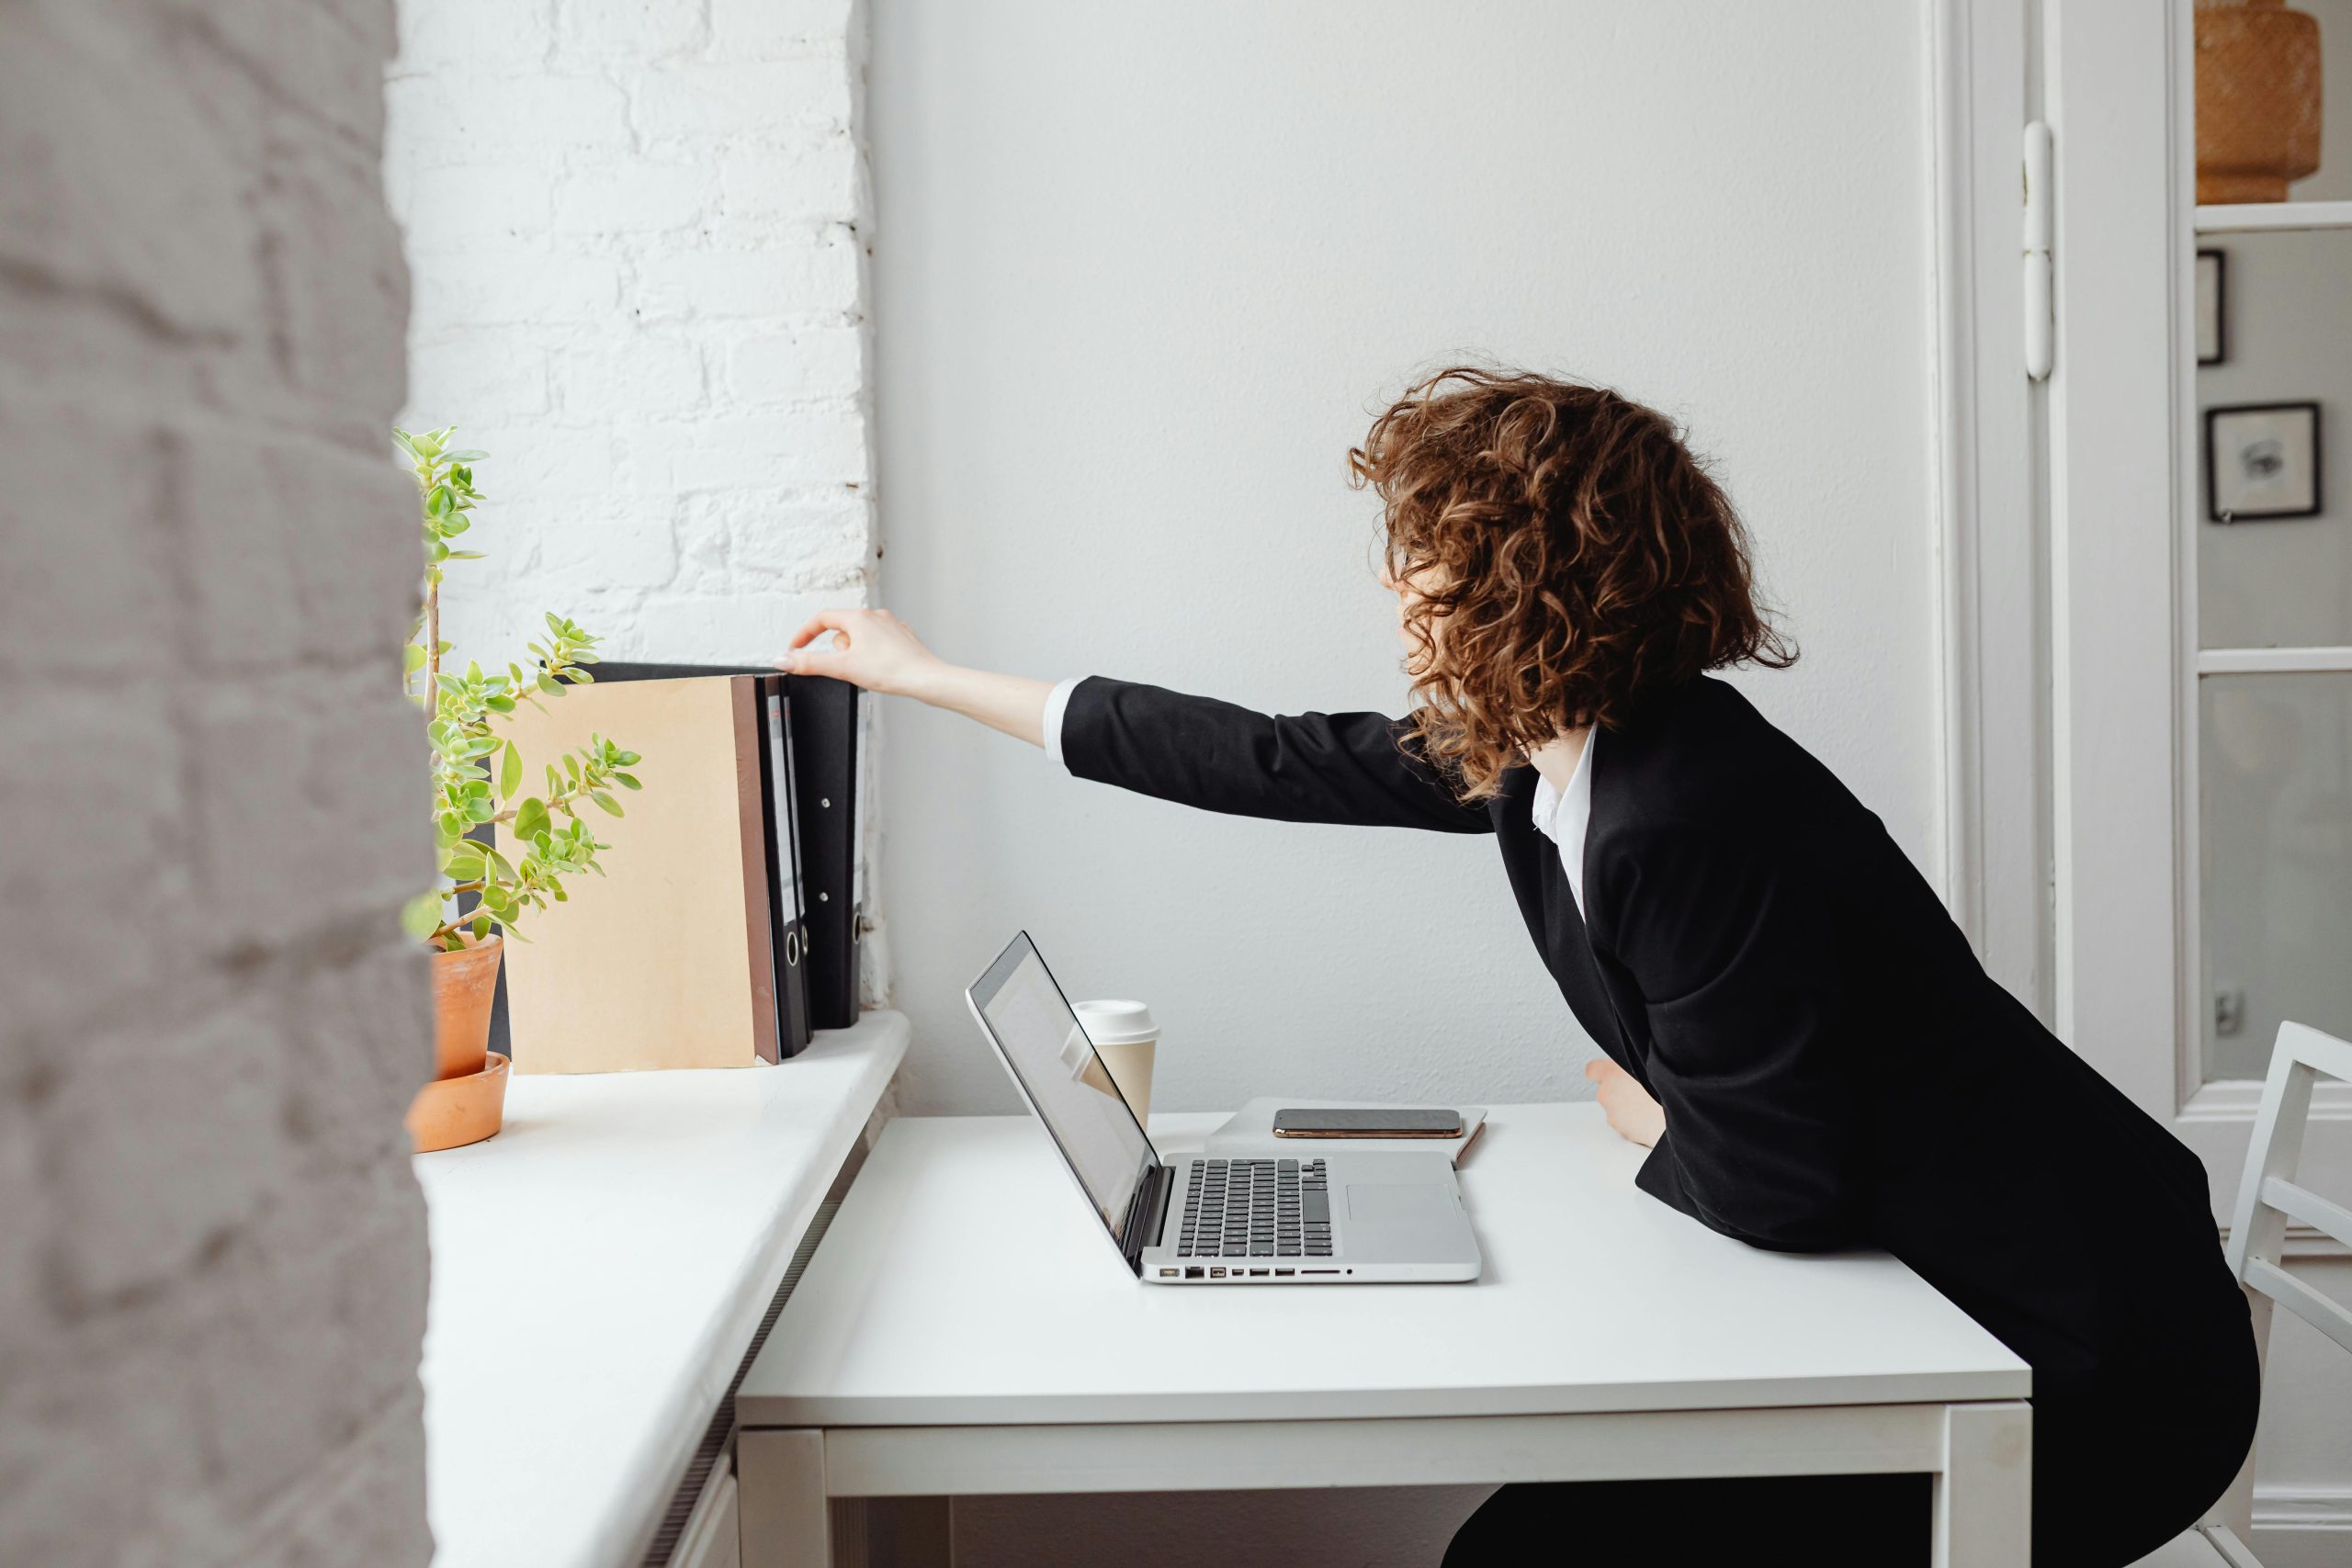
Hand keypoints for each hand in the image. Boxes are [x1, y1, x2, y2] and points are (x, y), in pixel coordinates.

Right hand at [780, 608, 942, 697]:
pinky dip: (873, 656)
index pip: (822, 619)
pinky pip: (877, 645)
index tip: (796, 647)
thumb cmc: (891, 671)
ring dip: (857, 654)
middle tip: (850, 668)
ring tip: (870, 670)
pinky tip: (881, 669)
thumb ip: (810, 663)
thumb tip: (783, 659)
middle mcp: (876, 616)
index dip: (805, 634)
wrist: (926, 679)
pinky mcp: (902, 638)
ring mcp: (891, 626)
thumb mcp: (842, 668)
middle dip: (839, 651)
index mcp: (859, 617)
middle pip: (841, 631)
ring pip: (860, 639)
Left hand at [1584, 1058, 1664, 1148]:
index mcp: (1610, 1073)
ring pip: (1619, 1111)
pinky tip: (1655, 1118)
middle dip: (1622, 1092)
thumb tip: (1631, 1063)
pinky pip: (1630, 1127)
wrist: (1677, 1115)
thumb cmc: (1665, 1088)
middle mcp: (1606, 1095)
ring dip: (1631, 1109)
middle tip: (1644, 1090)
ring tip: (1653, 1105)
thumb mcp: (1649, 1061)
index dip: (1603, 1071)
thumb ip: (1632, 1063)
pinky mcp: (1625, 1134)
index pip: (1593, 1069)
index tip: (1610, 1073)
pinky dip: (1639, 1124)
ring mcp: (1614, 1117)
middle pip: (1608, 1092)